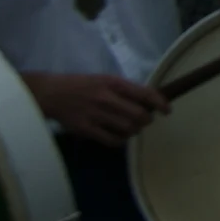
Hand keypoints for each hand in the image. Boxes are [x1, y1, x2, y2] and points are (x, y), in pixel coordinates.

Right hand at [23, 72, 168, 145]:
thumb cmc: (83, 85)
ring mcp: (95, 114)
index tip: (167, 110)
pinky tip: (119, 137)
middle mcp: (106, 98)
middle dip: (146, 120)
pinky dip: (120, 141)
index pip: (145, 93)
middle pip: (139, 115)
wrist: (52, 93)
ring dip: (134, 131)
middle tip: (145, 121)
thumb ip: (125, 90)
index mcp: (114, 83)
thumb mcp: (106, 79)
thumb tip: (148, 101)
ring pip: (127, 129)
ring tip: (132, 128)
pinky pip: (111, 140)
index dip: (160, 103)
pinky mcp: (85, 129)